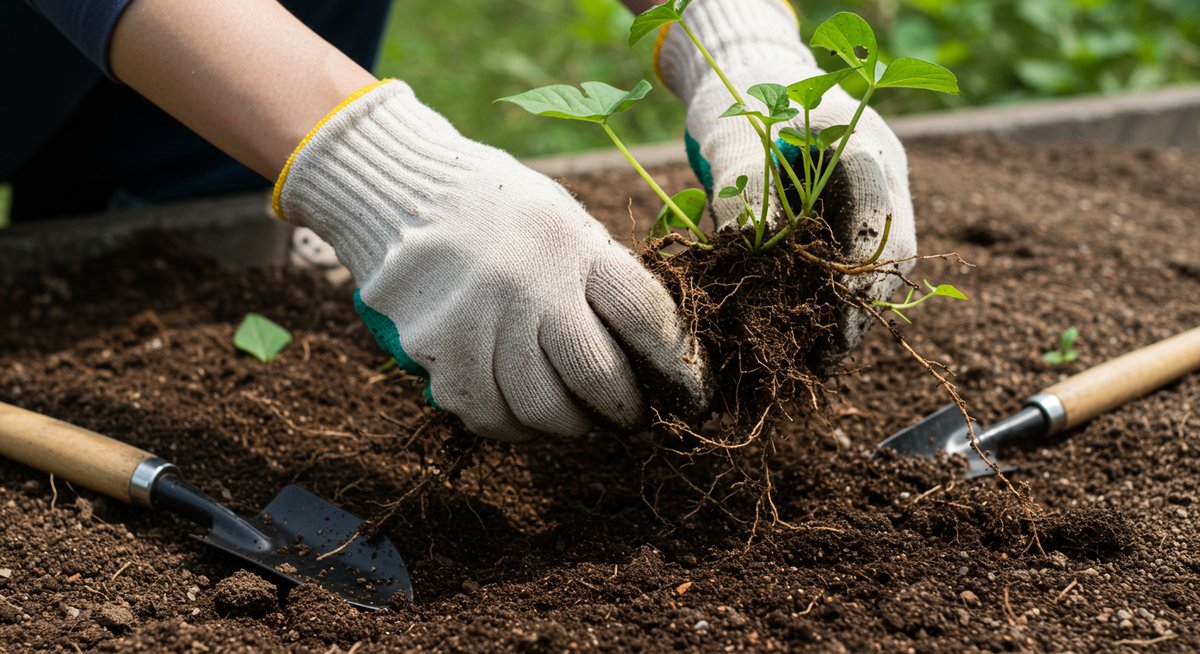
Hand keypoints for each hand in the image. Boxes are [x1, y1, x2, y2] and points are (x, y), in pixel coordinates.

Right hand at [274, 81, 710, 440]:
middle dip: (625, 409)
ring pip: (543, 410)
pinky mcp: (437, 352)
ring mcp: (478, 320)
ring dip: (571, 425)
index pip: (646, 317)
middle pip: (597, 376)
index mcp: (572, 243)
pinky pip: (490, 415)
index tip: (693, 396)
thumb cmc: (502, 212)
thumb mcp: (566, 221)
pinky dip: (515, 424)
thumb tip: (652, 357)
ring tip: (577, 416)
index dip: (680, 367)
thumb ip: (604, 279)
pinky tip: (522, 410)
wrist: (402, 192)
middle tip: (630, 416)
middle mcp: (528, 282)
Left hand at [657, 0, 916, 365]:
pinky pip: (860, 264)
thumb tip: (743, 246)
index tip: (836, 320)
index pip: (876, 215)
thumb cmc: (743, 105)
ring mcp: (877, 195)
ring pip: (883, 265)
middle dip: (863, 307)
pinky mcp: (856, 217)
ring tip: (818, 357)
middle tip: (826, 354)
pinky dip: (839, 299)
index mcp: (863, 145)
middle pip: (893, 250)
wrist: (752, 85)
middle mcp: (884, 173)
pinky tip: (812, 334)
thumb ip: (743, 188)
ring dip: (854, 311)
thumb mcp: (736, 142)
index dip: (860, 272)